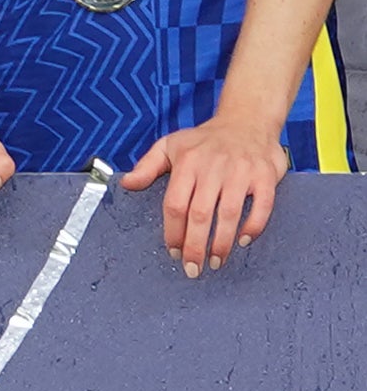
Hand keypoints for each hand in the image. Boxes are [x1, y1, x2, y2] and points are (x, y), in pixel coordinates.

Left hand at [123, 109, 289, 276]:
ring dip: (221, 242)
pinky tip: (243, 241)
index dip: (173, 231)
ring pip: (228, 214)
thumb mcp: (170, 145)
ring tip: (215, 262)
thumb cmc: (205, 139)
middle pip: (199, 214)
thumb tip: (126, 184)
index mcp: (186, 162)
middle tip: (192, 268)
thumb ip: (147, 166)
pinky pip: (262, 206)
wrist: (247, 121)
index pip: (175, 204)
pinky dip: (253, 226)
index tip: (173, 251)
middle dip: (194, 245)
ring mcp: (240, 172)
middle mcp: (213, 167)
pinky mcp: (265, 177)